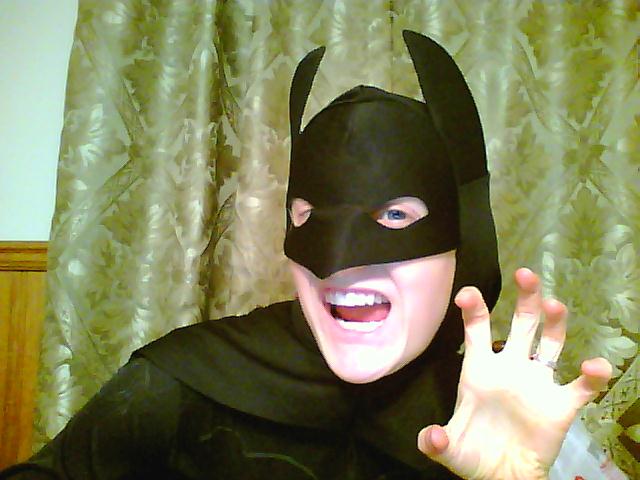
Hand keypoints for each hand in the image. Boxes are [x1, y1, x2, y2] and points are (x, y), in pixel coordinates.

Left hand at [418, 268, 611, 479]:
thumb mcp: (448, 449)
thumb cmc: (473, 454)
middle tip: (525, 273)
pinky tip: (596, 366)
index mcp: (480, 369)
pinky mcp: (560, 405)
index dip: (474, 308)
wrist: (502, 477)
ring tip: (554, 305)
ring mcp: (537, 383)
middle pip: (521, 323)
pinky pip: (580, 387)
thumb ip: (435, 441)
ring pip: (550, 343)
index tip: (467, 292)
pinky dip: (591, 376)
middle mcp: (510, 367)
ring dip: (554, 323)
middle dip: (524, 298)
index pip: (478, 328)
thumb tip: (429, 438)